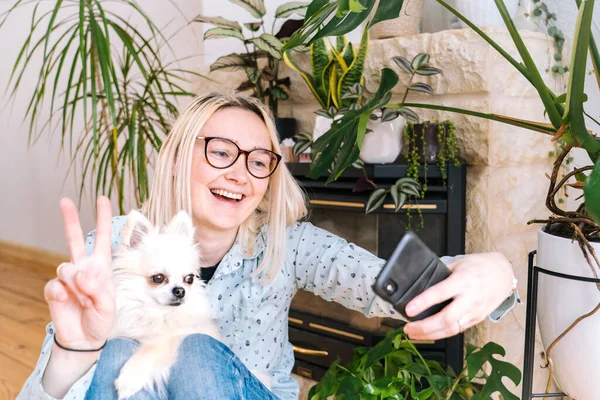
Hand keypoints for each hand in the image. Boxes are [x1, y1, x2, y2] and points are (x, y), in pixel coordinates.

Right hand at [43, 197, 115, 348]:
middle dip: (70, 219)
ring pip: (66, 267)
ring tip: (84, 300)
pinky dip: (62, 294)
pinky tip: (67, 302)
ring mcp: (68, 278)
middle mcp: (84, 267)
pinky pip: (54, 284)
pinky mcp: (54, 289)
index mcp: (101, 267)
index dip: (103, 219)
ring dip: (77, 286)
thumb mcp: (108, 305)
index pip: (102, 238)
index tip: (103, 199)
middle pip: (74, 239)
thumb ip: (97, 288)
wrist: (84, 339)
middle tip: (65, 200)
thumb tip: (81, 273)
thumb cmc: (101, 320)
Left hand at [403, 252, 513, 340]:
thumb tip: (420, 282)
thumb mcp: (458, 263)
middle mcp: (470, 298)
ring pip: (451, 329)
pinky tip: (429, 334)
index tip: (408, 309)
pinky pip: (457, 330)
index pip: (440, 293)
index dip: (422, 303)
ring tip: (413, 334)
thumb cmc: (479, 266)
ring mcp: (474, 311)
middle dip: (424, 327)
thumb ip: (441, 273)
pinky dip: (441, 334)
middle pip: (446, 318)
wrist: (502, 274)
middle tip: (408, 328)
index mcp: (463, 281)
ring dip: (430, 334)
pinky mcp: (477, 319)